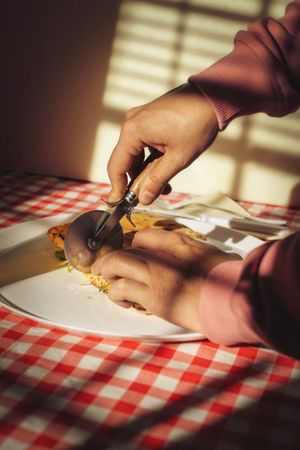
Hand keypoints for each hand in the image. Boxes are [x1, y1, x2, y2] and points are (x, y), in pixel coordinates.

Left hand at [91, 229, 238, 330]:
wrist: (234, 295)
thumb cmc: (228, 278)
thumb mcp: (208, 255)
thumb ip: (190, 255)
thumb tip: (186, 262)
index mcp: (177, 242)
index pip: (143, 235)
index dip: (131, 246)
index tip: (129, 256)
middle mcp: (162, 254)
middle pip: (123, 250)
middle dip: (109, 261)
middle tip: (105, 269)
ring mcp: (155, 273)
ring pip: (115, 265)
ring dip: (109, 276)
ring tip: (111, 286)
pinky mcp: (153, 295)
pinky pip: (121, 289)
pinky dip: (117, 295)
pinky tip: (123, 300)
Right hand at [107, 82, 217, 204]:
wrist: (213, 98)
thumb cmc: (197, 124)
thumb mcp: (178, 159)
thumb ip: (157, 181)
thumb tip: (143, 199)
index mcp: (133, 131)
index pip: (116, 166)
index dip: (117, 188)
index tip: (121, 203)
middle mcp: (131, 122)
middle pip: (125, 161)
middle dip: (137, 181)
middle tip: (149, 197)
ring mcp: (140, 119)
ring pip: (135, 154)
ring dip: (146, 172)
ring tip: (164, 187)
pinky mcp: (149, 119)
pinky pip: (143, 144)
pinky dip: (151, 159)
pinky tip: (164, 171)